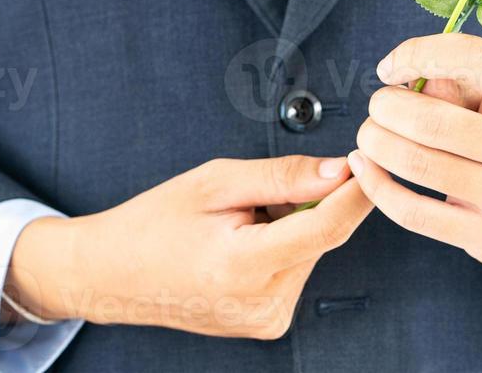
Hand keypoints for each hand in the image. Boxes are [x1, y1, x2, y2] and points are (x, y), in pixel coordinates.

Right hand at [3, 155, 371, 338]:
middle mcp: (263, 302)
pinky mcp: (269, 323)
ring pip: (310, 250)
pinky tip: (241, 242)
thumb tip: (338, 170)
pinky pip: (295, 268)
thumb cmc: (154, 223)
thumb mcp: (215, 181)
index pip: (327, 226)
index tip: (368, 159)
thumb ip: (282, 176)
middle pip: (319, 235)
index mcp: (245, 266)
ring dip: (291, 225)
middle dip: (304, 201)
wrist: (113, 274)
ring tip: (238, 221)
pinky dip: (281, 245)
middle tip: (254, 192)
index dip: (356, 190)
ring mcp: (267, 319)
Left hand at [349, 33, 481, 267]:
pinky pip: (414, 213)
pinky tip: (366, 169)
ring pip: (419, 166)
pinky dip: (378, 187)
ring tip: (369, 136)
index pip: (472, 59)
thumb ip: (456, 77)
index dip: (419, 55)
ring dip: (377, 145)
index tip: (388, 68)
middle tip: (377, 107)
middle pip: (434, 121)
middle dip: (387, 109)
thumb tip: (399, 75)